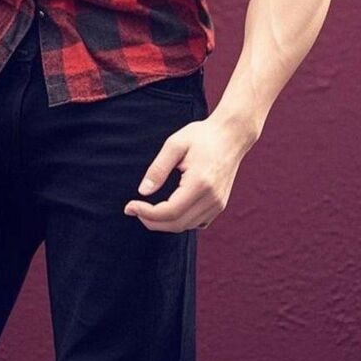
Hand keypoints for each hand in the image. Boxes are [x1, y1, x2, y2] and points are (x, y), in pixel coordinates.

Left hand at [123, 116, 248, 232]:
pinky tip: (169, 209)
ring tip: (147, 209)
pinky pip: (197, 223)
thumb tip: (142, 192)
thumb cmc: (202, 136)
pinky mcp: (220, 204)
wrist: (231, 135)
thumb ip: (158, 169)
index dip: (146, 213)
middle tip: (134, 209)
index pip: (170, 212)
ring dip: (164, 223)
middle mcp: (212, 198)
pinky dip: (180, 221)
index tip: (129, 206)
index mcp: (200, 183)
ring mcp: (218, 204)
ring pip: (186, 226)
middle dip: (151, 221)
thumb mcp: (175, 144)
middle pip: (176, 224)